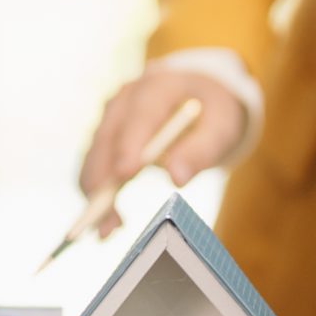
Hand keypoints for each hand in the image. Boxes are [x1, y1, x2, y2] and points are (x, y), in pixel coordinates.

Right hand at [77, 69, 247, 235]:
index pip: (140, 114)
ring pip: (94, 153)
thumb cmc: (213, 114)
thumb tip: (177, 178)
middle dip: (102, 179)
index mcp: (158, 86)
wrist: (200, 97)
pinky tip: (107, 221)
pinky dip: (96, 191)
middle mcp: (127, 97)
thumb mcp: (221, 129)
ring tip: (107, 230)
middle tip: (107, 221)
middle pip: (106, 136)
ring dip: (94, 191)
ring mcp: (112, 114)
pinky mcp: (106, 132)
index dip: (129, 144)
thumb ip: (201, 151)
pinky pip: (94, 163)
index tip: (124, 175)